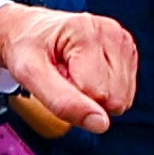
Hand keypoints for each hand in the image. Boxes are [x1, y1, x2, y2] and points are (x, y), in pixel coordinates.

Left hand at [0, 6, 136, 133]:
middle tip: (63, 75)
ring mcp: (123, 43)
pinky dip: (101, 90)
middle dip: (85, 96)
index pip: (96, 94)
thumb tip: (100, 124)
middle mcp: (111, 33)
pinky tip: (85, 72)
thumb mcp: (29, 74)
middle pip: (115, 99)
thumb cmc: (26, 48)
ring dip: (93, 94)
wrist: (27, 31)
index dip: (72, 95)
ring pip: (122, 99)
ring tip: (72, 72)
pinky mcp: (128, 54)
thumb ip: (62, 101)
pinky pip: (124, 94)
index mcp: (87, 30)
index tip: (55, 76)